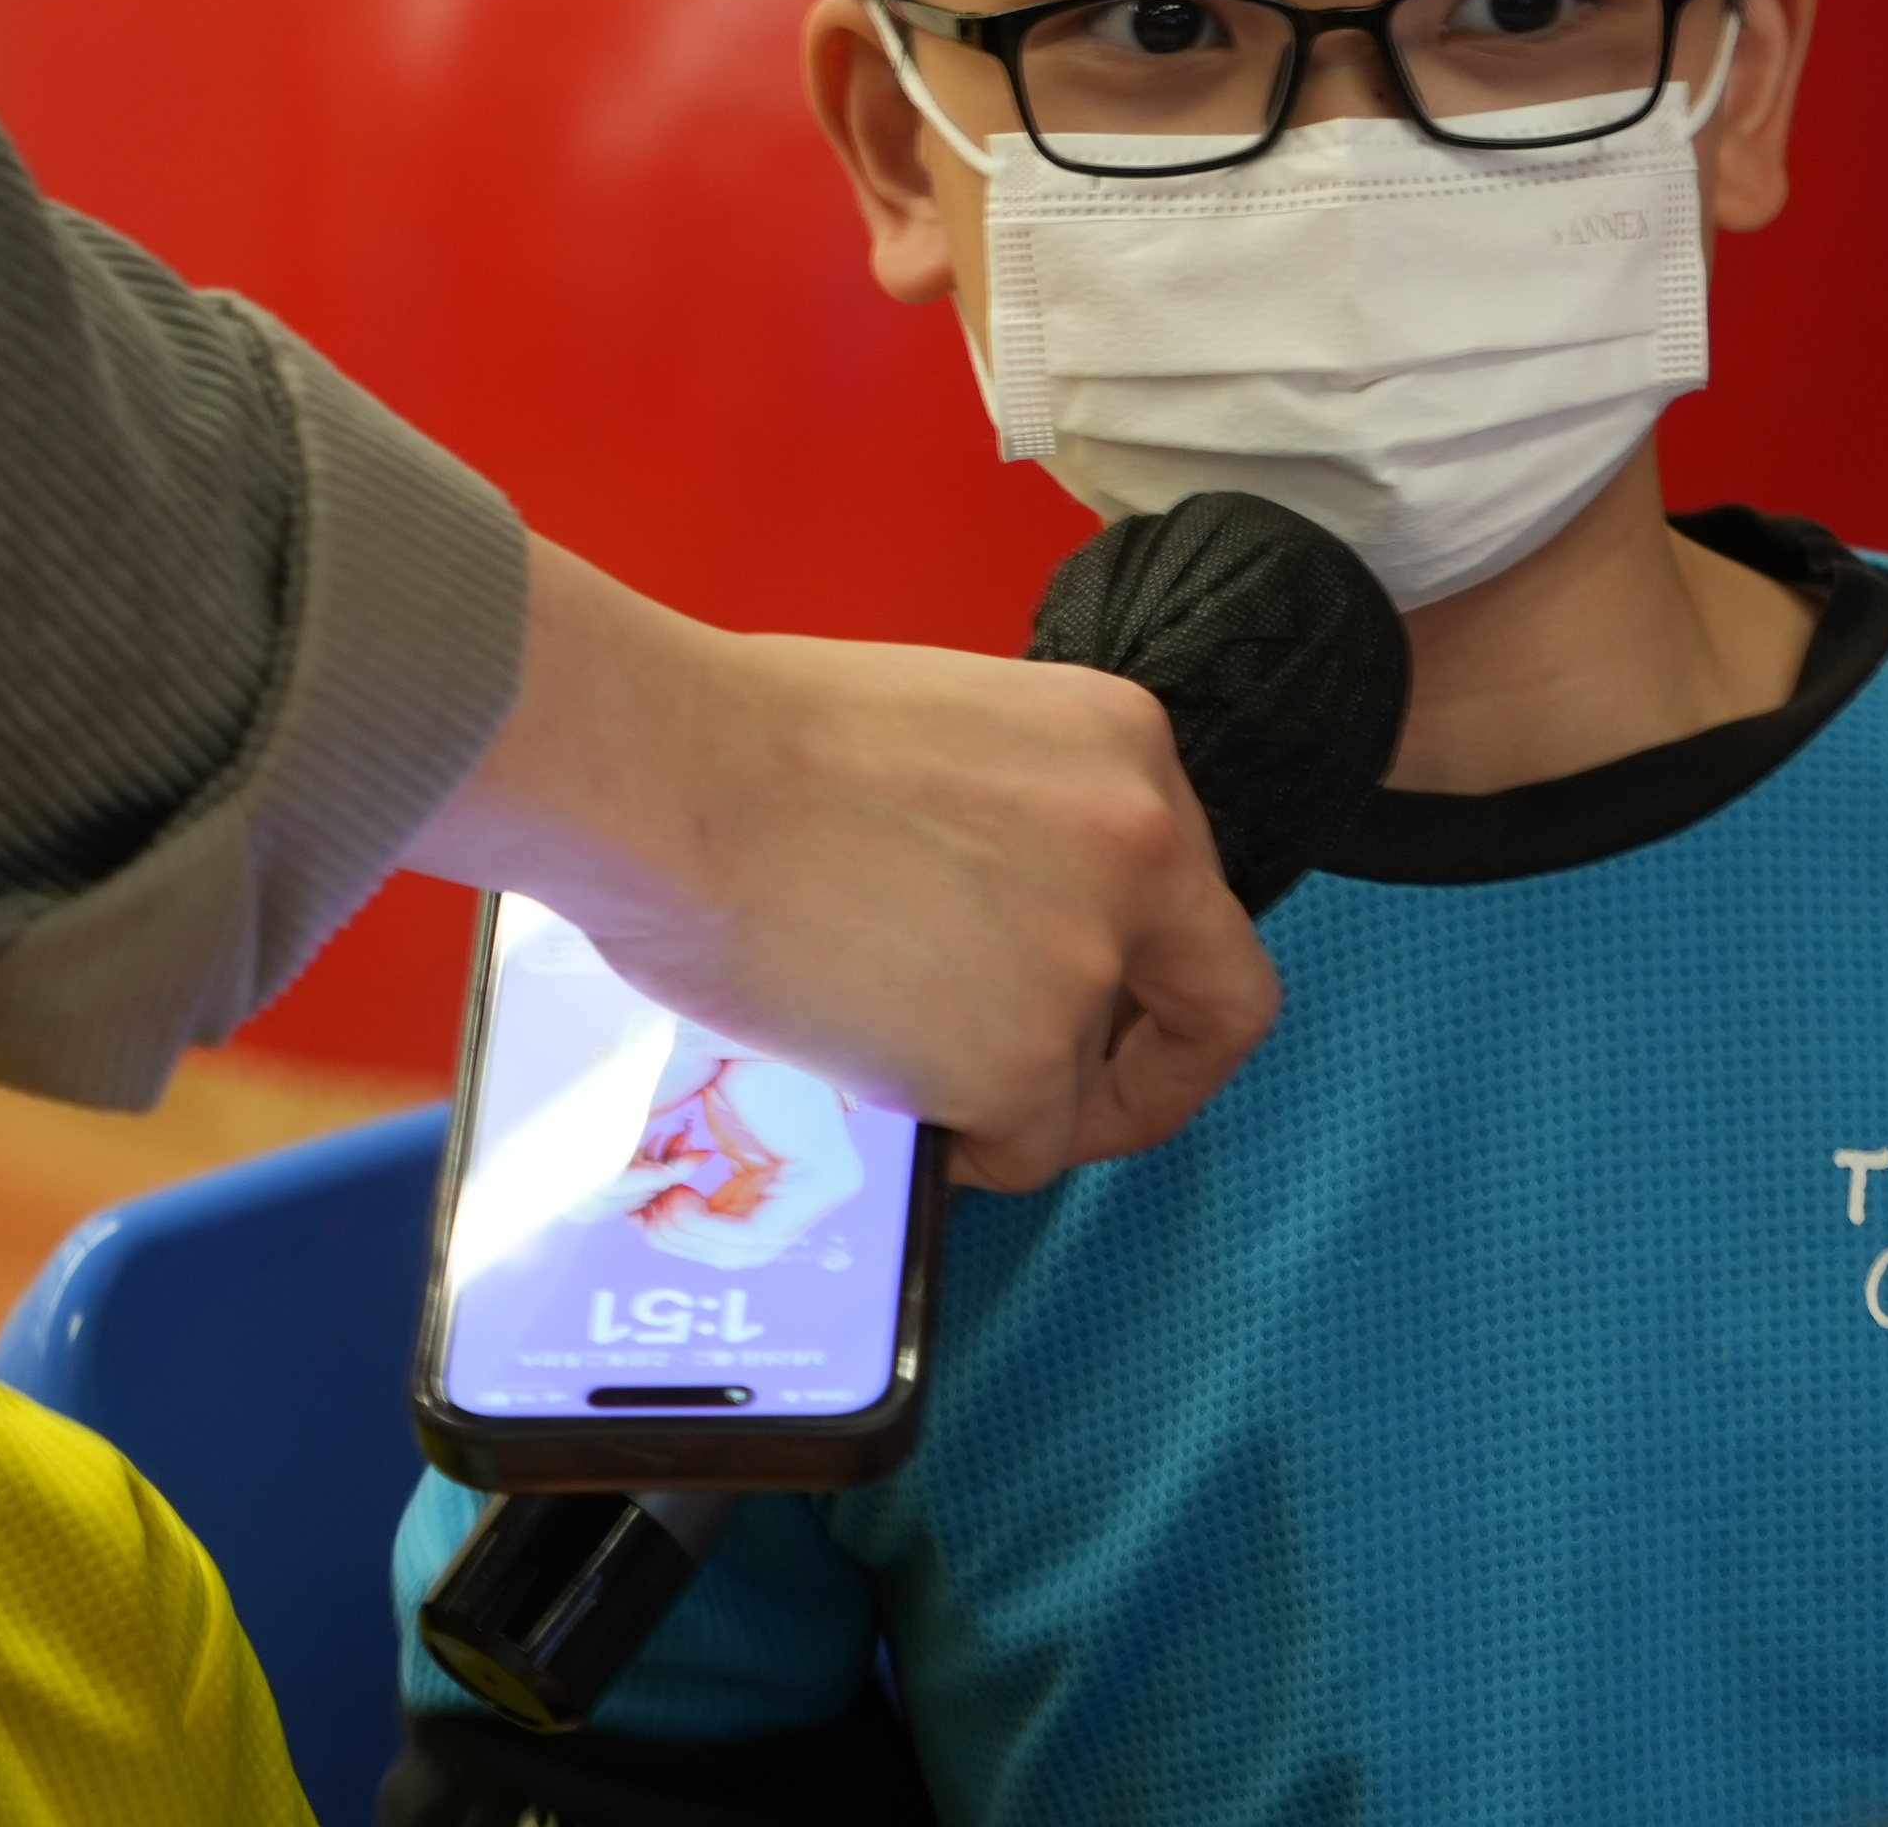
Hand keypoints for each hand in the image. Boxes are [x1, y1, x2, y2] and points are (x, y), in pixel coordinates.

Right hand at [403, 539, 1277, 1190]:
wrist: (668, 774)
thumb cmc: (740, 740)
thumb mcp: (942, 738)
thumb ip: (1011, 821)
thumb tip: (987, 912)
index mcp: (1125, 746)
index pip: (1193, 892)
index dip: (1150, 972)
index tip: (1101, 1011)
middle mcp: (1141, 844)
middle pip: (1219, 1002)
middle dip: (1150, 1077)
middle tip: (1070, 1110)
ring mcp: (1089, 960)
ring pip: (1083, 1086)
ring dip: (1005, 1101)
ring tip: (890, 1070)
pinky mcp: (1023, 1060)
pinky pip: (1017, 1148)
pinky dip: (956, 1149)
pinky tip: (875, 1101)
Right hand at [631, 1056, 868, 1266]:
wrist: (742, 1018)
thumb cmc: (719, 1061)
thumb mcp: (699, 1140)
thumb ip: (677, 1185)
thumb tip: (635, 1223)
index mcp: (793, 1179)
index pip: (737, 1241)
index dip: (680, 1234)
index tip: (644, 1205)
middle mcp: (820, 1187)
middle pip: (738, 1254)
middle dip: (676, 1235)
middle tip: (644, 1207)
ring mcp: (830, 1185)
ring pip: (743, 1251)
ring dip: (684, 1227)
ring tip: (663, 1189)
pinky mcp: (825, 1179)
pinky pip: (754, 1234)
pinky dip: (702, 1222)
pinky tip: (678, 1193)